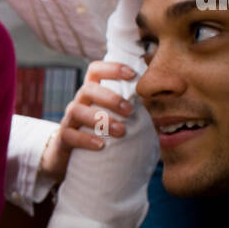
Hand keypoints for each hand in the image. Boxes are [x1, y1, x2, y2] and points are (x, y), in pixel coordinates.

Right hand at [39, 61, 139, 181]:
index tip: (132, 74)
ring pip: (77, 110)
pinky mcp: (62, 140)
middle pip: (88, 89)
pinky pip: (69, 135)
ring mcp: (68, 121)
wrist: (69, 160)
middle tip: (130, 111)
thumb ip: (131, 112)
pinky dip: (86, 139)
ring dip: (101, 119)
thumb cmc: (100, 135)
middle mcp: (79, 103)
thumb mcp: (114, 119)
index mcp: (92, 94)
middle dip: (110, 97)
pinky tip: (101, 145)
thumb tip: (166, 110)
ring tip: (121, 131)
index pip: (95, 70)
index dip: (112, 68)